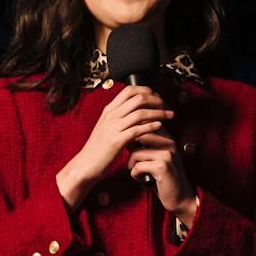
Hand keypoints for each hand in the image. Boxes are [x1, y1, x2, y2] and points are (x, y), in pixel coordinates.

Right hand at [59, 84, 173, 200]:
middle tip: (166, 105)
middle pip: (138, 98)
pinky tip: (160, 126)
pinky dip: (150, 126)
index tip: (157, 96)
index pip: (129, 90)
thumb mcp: (107, 127)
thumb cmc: (99, 148)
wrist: (86, 165)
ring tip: (170, 115)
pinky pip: (137, 130)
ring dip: (159, 113)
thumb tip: (136, 111)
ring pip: (140, 113)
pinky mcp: (117, 141)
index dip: (146, 90)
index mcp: (109, 110)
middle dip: (156, 100)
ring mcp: (113, 127)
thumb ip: (120, 118)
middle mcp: (111, 115)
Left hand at [126, 127, 194, 217]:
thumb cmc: (163, 177)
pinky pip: (137, 166)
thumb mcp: (156, 157)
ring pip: (135, 152)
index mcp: (168, 138)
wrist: (180, 197)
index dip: (134, 135)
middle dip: (130, 149)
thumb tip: (126, 133)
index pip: (146, 124)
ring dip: (131, 164)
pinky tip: (142, 179)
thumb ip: (146, 144)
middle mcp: (169, 143)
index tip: (132, 148)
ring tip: (137, 171)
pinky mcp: (162, 166)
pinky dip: (135, 175)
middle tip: (134, 162)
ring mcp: (167, 154)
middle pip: (138, 135)